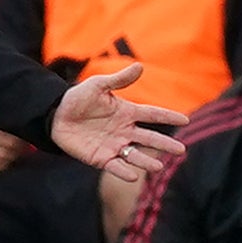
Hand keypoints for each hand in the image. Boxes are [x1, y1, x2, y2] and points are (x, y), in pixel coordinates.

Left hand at [50, 63, 188, 182]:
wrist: (55, 116)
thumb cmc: (78, 99)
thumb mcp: (97, 85)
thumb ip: (118, 79)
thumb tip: (140, 66)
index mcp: (127, 112)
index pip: (152, 114)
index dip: (168, 117)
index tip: (186, 120)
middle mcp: (124, 130)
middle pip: (148, 138)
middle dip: (164, 144)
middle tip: (181, 151)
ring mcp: (114, 145)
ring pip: (135, 155)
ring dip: (146, 161)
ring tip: (158, 166)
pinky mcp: (100, 158)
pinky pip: (115, 166)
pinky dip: (123, 171)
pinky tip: (133, 175)